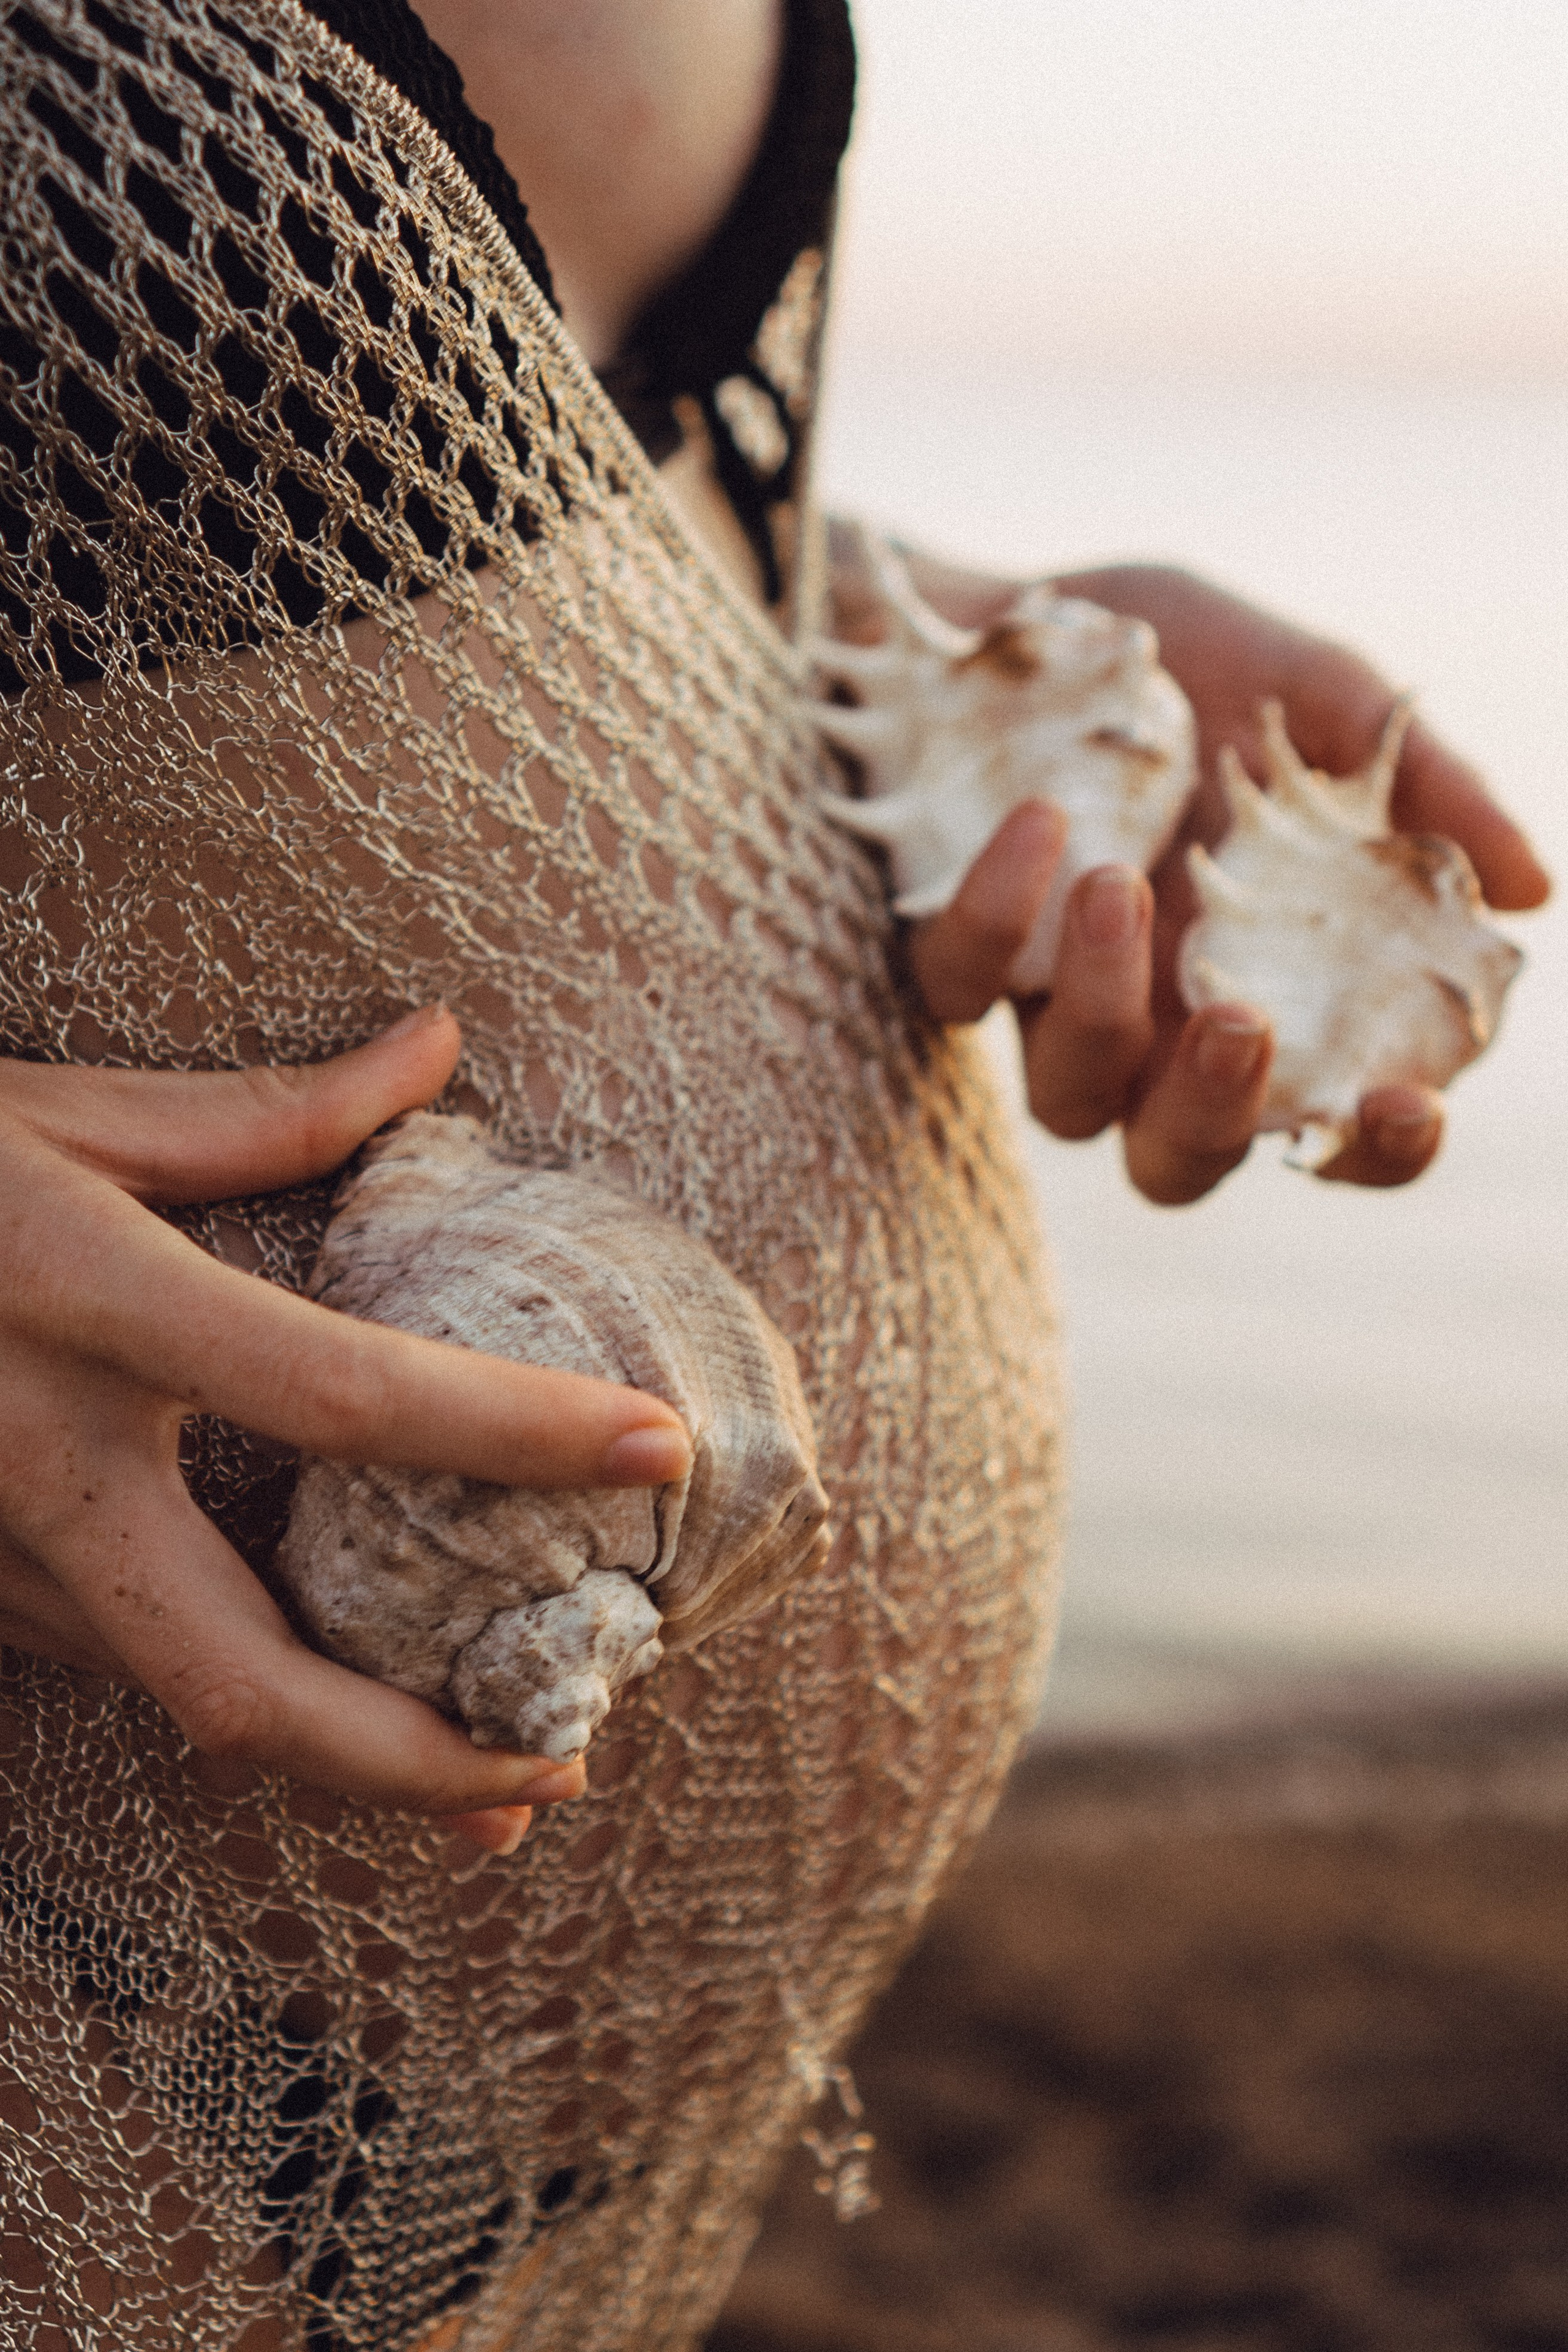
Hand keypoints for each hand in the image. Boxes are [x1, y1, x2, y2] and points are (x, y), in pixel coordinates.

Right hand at [0, 1008, 691, 1851]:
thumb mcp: (66, 1116)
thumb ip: (266, 1113)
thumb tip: (436, 1043)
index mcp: (93, 1310)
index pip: (342, 1393)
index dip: (508, 1431)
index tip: (651, 1445)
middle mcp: (42, 1469)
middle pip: (246, 1684)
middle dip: (417, 1762)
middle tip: (561, 1772)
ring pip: (185, 1705)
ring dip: (346, 1761)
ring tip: (493, 1771)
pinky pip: (129, 1668)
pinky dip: (251, 1700)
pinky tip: (345, 1700)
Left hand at [904, 561, 1549, 1202]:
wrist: (1016, 601)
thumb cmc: (1185, 659)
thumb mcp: (1321, 693)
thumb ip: (1426, 790)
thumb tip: (1532, 892)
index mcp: (1274, 988)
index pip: (1334, 1124)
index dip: (1376, 1147)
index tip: (1405, 1106)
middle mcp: (1158, 1027)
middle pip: (1178, 1164)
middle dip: (1214, 1116)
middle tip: (1237, 1022)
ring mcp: (1051, 1002)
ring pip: (1067, 1102)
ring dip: (1102, 1009)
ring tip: (1117, 885)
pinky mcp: (953, 949)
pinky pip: (962, 986)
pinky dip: (997, 915)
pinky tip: (1040, 821)